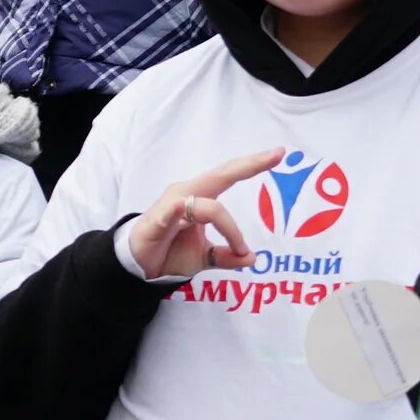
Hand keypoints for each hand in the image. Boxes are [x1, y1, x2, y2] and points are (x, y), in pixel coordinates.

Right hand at [128, 147, 286, 280]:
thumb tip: (252, 258)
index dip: (253, 165)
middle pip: (222, 175)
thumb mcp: (205, 257)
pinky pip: (174, 212)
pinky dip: (181, 213)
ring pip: (209, 206)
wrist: (140, 265)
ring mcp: (172, 204)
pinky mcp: (157, 219)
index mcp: (200, 197)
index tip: (279, 153)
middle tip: (276, 155)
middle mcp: (187, 193)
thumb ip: (227, 256)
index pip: (229, 176)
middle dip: (249, 165)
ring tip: (240, 249)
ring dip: (230, 227)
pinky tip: (181, 210)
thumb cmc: (170, 251)